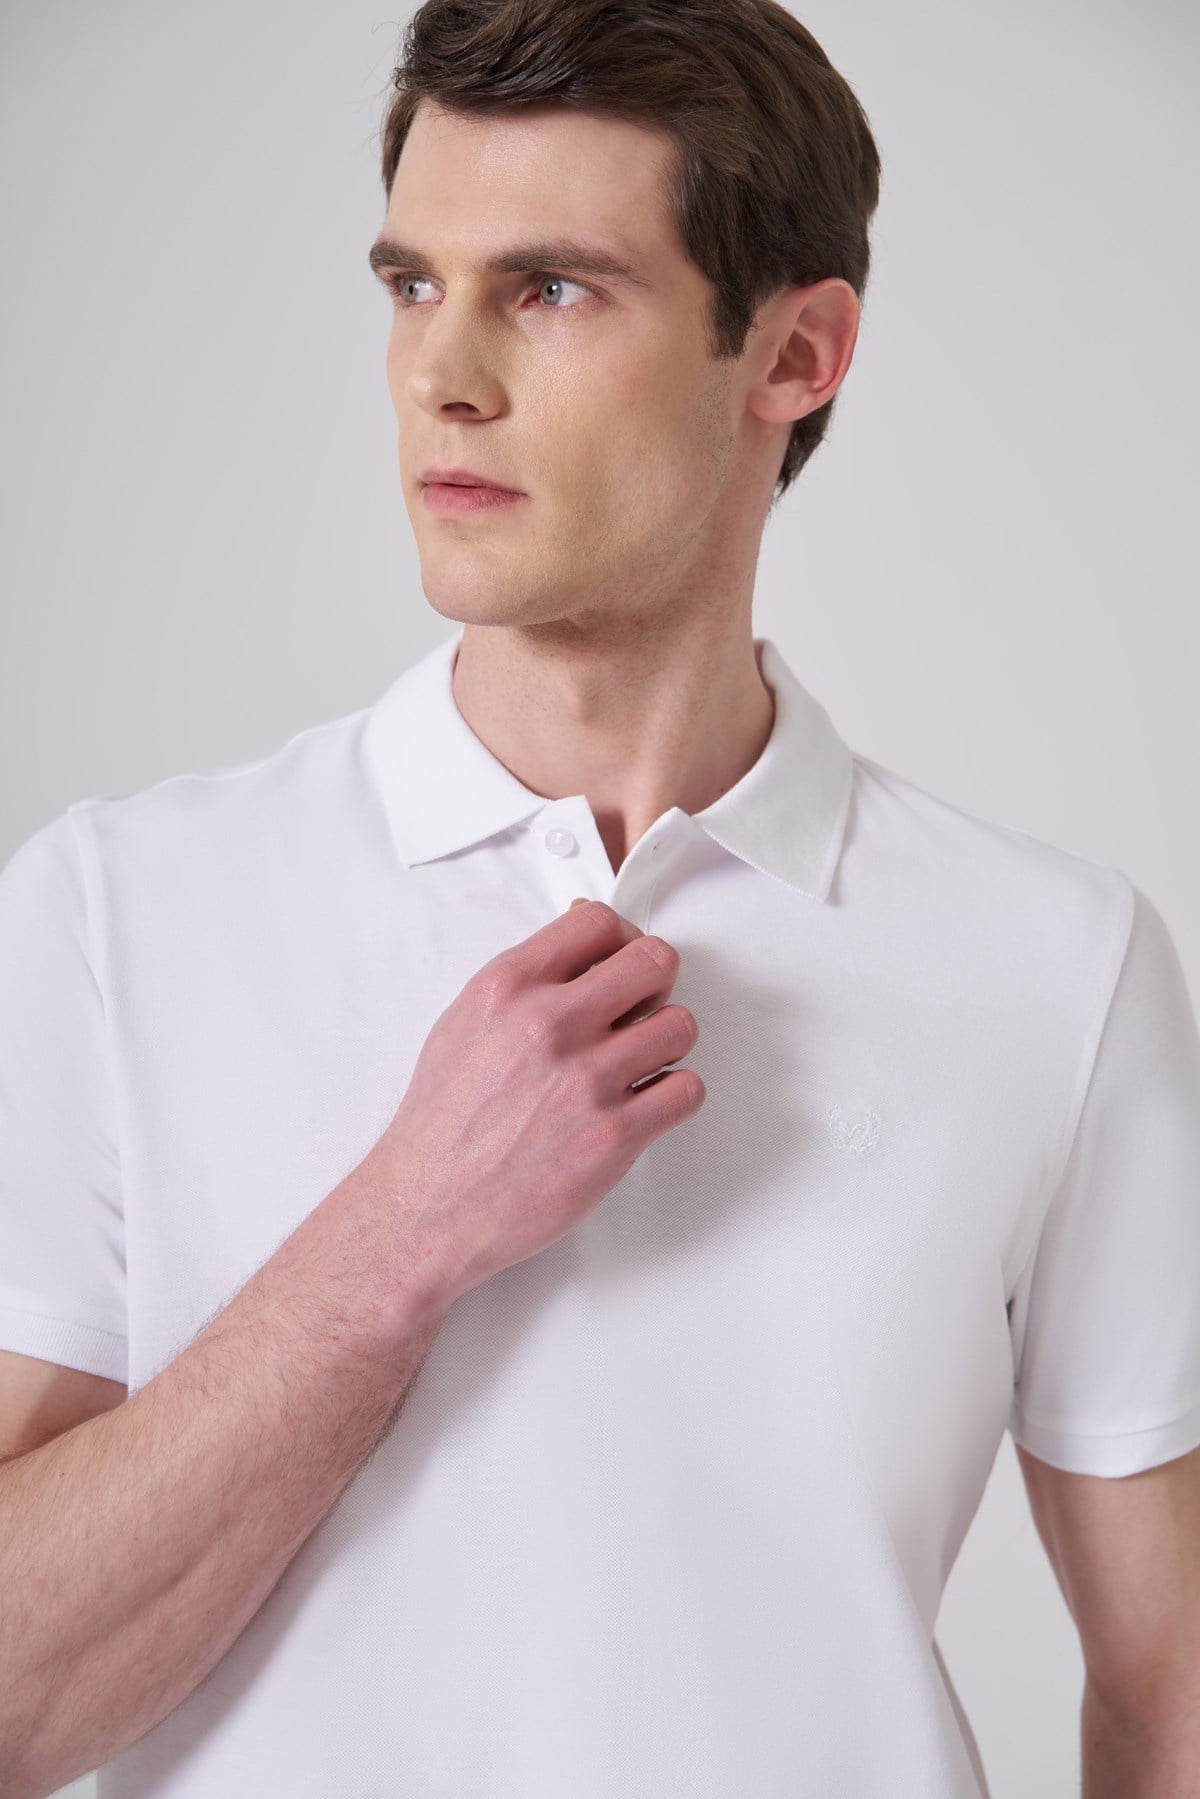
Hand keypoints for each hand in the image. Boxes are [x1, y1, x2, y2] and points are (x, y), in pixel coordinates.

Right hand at [367, 899, 703, 1309]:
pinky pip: (686, 1091)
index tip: (624, 964)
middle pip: (655, 962)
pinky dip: (674, 1097)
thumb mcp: (464, 1025)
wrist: (426, 1208)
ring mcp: (584, 1080)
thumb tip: (582, 947)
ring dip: (667, 1045)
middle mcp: (548, 1024)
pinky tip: (643, 1106)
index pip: (598, 922)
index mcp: (507, 988)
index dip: (624, 940)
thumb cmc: (442, 1125)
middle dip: (656, 986)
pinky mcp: (612, 1136)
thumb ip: (524, 982)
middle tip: (642, 1014)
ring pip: (680, 1026)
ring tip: (638, 1067)